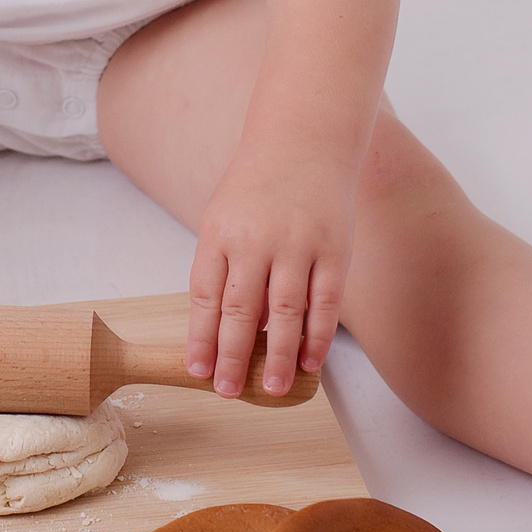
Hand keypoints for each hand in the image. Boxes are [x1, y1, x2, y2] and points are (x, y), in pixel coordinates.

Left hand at [184, 157, 352, 398]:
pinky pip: (325, 302)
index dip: (200, 338)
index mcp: (220, 233)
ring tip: (270, 387)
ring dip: (277, 355)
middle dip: (231, 357)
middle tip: (227, 391)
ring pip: (285, 312)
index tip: (197, 370)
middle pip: (240, 311)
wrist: (305, 140)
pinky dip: (317, 335)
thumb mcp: (224, 218)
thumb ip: (223, 269)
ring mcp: (299, 245)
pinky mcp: (334, 249)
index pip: (205, 297)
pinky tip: (309, 360)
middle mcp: (257, 240)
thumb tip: (228, 330)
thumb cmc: (257, 187)